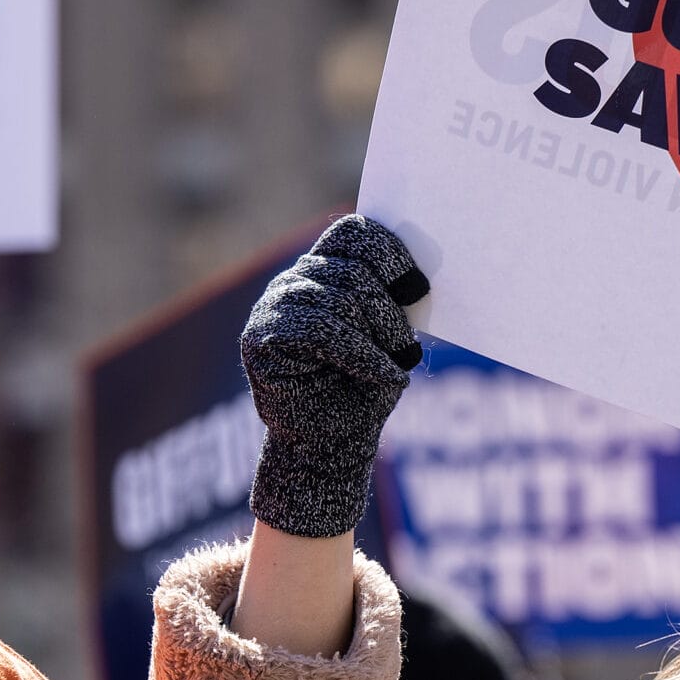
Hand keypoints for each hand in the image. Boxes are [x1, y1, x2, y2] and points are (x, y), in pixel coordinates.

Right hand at [241, 215, 429, 537]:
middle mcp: (295, 282)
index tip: (418, 286)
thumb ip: (391, 302)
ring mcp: (273, 306)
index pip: (352, 234)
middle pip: (352, 270)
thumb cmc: (363, 390)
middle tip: (408, 347)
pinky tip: (386, 374)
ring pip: (339, 299)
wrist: (331, 445)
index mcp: (325, 270)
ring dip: (379, 335)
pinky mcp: (261, 338)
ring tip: (397, 363)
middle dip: (389, 311)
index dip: (387, 252)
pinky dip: (362, 354)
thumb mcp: (389, 339)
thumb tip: (416, 279)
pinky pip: (321, 331)